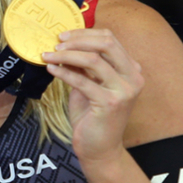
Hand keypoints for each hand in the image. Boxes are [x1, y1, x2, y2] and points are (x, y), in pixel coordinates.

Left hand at [43, 28, 142, 162]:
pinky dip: (64, 72)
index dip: (85, 33)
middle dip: (78, 39)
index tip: (64, 36)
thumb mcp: (91, 84)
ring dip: (67, 54)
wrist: (100, 149)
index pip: (110, 38)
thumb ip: (84, 65)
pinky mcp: (110, 103)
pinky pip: (82, 80)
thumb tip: (65, 44)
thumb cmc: (94, 117)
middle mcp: (133, 77)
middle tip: (57, 43)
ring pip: (93, 59)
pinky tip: (51, 69)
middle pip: (106, 43)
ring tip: (49, 55)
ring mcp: (124, 90)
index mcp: (131, 69)